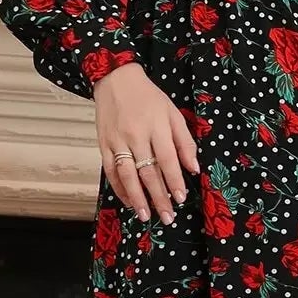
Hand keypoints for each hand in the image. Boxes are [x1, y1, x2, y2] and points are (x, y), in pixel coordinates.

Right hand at [92, 61, 200, 222]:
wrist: (115, 80)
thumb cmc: (148, 97)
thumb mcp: (172, 113)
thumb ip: (184, 141)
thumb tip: (194, 168)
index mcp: (156, 127)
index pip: (167, 159)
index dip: (174, 181)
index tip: (181, 199)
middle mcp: (136, 136)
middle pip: (148, 172)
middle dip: (159, 197)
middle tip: (168, 217)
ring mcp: (117, 142)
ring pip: (128, 175)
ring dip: (137, 198)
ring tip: (146, 216)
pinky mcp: (103, 145)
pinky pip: (110, 171)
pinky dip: (119, 188)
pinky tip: (129, 201)